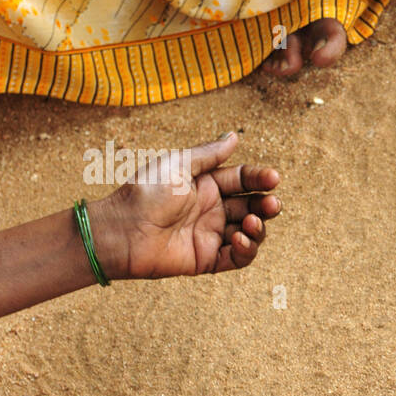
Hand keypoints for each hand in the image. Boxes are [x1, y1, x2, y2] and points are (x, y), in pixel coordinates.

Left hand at [90, 132, 280, 278]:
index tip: (273, 178)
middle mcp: (212, 210)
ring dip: (258, 227)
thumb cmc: (144, 192)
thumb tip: (234, 136)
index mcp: (207, 185)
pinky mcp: (207, 259)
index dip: (259, 178)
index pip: (243, 180)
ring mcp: (211, 235)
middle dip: (266, 205)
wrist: (122, 230)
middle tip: (271, 204)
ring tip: (251, 222)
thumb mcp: (178, 165)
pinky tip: (240, 239)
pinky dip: (246, 250)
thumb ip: (209, 154)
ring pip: (250, 232)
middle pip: (252, 206)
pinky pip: (237, 258)